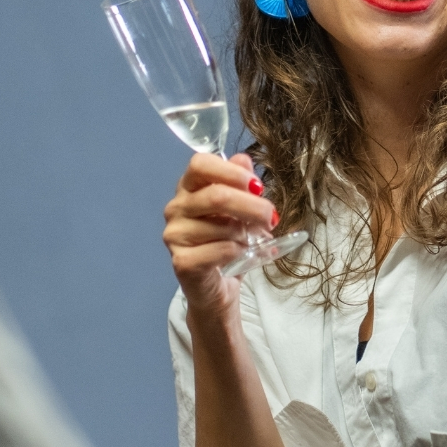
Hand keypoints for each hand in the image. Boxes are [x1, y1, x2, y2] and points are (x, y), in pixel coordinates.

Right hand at [162, 151, 277, 320]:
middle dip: (253, 206)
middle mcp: (176, 208)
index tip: (257, 186)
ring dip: (248, 235)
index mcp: (188, 188)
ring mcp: (175, 236)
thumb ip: (240, 182)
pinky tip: (243, 255)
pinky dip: (241, 252)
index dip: (231, 172)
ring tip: (253, 242)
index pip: (199, 164)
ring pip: (223, 226)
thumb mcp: (240, 209)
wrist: (218, 287)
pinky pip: (222, 249)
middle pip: (216, 195)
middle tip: (272, 217)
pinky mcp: (182, 262)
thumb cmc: (228, 242)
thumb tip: (244, 159)